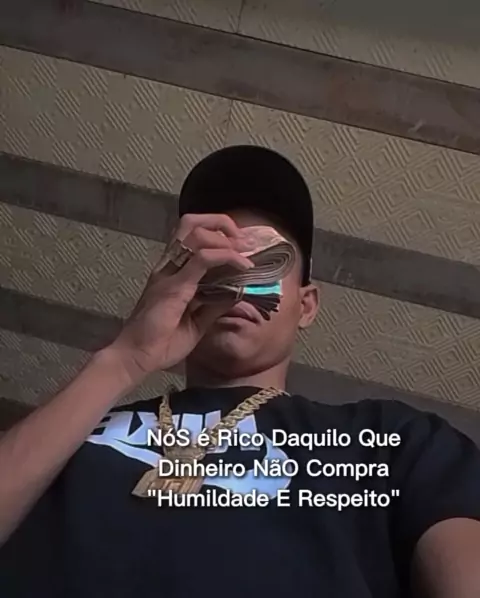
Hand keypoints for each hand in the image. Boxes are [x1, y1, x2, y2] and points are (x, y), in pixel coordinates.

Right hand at [108, 214, 254, 378]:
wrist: (136, 358)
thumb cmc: (161, 342)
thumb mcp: (198, 321)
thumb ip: (216, 304)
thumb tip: (239, 291)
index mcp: (172, 271)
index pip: (192, 235)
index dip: (218, 232)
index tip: (242, 246)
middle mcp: (169, 265)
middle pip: (191, 223)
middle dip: (222, 224)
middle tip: (244, 241)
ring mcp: (169, 272)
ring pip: (197, 233)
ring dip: (226, 238)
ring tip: (245, 251)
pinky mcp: (174, 285)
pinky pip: (203, 259)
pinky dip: (227, 257)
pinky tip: (242, 266)